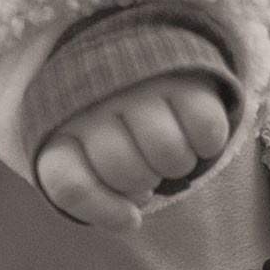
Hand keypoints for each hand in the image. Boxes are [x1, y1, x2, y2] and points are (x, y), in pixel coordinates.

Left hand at [33, 71, 234, 232]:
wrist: (136, 48)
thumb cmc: (110, 120)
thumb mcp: (85, 153)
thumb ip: (94, 192)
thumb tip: (130, 221)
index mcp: (60, 124)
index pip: (71, 184)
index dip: (103, 210)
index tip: (130, 217)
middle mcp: (95, 99)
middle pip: (127, 173)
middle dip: (144, 182)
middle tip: (148, 162)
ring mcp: (139, 84)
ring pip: (169, 155)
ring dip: (178, 165)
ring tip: (171, 146)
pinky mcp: (183, 75)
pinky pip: (206, 131)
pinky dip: (208, 144)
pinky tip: (194, 131)